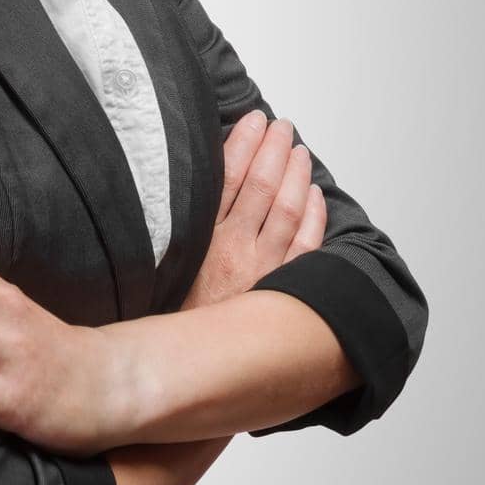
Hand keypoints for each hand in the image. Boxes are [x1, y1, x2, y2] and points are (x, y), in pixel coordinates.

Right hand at [181, 112, 325, 309]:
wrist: (192, 362)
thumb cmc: (179, 311)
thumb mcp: (169, 262)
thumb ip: (185, 223)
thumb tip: (197, 181)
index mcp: (203, 238)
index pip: (228, 176)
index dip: (244, 143)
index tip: (253, 121)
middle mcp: (234, 249)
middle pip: (261, 185)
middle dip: (274, 148)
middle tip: (281, 126)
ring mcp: (263, 268)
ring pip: (287, 209)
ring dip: (296, 174)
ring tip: (300, 151)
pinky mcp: (282, 288)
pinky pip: (307, 246)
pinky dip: (314, 215)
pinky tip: (315, 195)